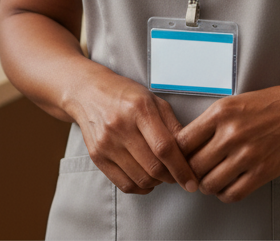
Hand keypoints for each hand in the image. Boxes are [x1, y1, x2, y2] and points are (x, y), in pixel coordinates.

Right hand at [67, 70, 199, 194]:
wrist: (87, 92)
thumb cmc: (124, 94)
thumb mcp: (152, 100)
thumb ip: (172, 125)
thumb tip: (191, 153)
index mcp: (138, 108)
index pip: (164, 148)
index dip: (182, 169)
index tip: (192, 181)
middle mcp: (120, 126)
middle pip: (154, 167)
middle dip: (172, 177)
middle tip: (179, 176)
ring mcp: (106, 143)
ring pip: (141, 179)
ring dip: (158, 182)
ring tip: (161, 173)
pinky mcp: (97, 157)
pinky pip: (125, 184)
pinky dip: (141, 186)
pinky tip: (146, 177)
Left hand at [176, 80, 279, 202]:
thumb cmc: (271, 103)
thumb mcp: (234, 102)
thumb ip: (212, 121)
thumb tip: (191, 142)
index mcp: (221, 112)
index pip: (183, 141)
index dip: (177, 153)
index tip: (178, 157)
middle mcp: (231, 133)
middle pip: (194, 165)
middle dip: (189, 171)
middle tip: (191, 172)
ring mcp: (247, 154)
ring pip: (210, 182)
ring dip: (206, 185)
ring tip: (209, 180)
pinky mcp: (262, 171)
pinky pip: (233, 193)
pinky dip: (224, 194)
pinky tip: (226, 187)